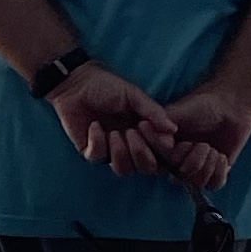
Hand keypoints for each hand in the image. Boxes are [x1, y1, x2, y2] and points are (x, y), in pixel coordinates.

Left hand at [47, 61, 179, 176]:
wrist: (77, 83)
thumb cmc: (108, 86)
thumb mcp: (134, 96)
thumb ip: (154, 112)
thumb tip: (173, 129)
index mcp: (145, 134)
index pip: (161, 154)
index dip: (162, 151)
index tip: (161, 138)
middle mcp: (130, 146)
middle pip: (145, 167)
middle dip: (141, 153)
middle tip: (133, 131)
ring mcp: (110, 150)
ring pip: (123, 169)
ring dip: (121, 152)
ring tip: (114, 132)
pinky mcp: (90, 150)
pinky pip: (98, 157)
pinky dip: (98, 142)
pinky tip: (94, 125)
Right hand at [155, 84, 250, 194]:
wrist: (230, 105)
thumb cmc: (201, 105)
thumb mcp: (176, 112)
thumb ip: (159, 125)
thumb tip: (143, 131)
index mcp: (162, 147)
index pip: (156, 163)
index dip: (171, 157)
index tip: (184, 144)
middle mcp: (175, 160)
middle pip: (176, 177)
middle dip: (192, 161)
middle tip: (201, 144)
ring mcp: (195, 168)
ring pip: (195, 182)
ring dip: (207, 165)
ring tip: (212, 148)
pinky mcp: (214, 172)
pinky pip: (213, 184)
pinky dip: (219, 172)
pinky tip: (221, 156)